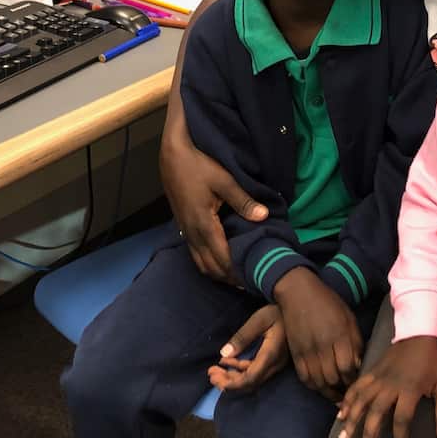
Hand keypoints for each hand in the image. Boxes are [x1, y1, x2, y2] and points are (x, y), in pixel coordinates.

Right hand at [159, 132, 265, 282]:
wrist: (172, 156)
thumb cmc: (199, 165)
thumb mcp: (224, 180)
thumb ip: (243, 201)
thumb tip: (264, 216)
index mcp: (204, 224)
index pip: (222, 258)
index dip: (237, 271)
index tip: (253, 278)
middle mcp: (192, 232)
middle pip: (210, 266)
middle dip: (228, 277)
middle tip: (248, 282)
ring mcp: (185, 230)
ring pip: (200, 262)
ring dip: (217, 272)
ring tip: (236, 276)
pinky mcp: (183, 226)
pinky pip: (195, 253)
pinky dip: (208, 262)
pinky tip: (220, 260)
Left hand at [208, 305, 288, 392]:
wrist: (294, 310)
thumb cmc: (276, 312)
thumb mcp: (258, 320)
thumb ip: (242, 337)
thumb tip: (224, 355)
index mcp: (271, 355)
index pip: (251, 378)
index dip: (233, 383)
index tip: (216, 379)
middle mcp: (275, 364)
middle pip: (251, 383)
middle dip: (229, 382)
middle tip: (210, 375)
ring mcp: (276, 365)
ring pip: (252, 379)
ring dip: (232, 377)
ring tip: (215, 370)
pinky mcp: (273, 362)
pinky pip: (255, 372)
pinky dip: (239, 371)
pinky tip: (227, 362)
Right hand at [273, 268, 362, 399]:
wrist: (298, 293)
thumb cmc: (328, 303)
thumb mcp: (349, 318)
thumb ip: (356, 342)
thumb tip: (359, 365)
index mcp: (338, 335)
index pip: (347, 367)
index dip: (353, 379)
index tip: (357, 381)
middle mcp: (322, 345)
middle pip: (333, 378)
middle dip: (343, 388)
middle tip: (349, 392)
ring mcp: (307, 351)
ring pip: (318, 382)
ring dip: (329, 392)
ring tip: (337, 395)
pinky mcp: (295, 353)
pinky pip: (304, 377)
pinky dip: (314, 386)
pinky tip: (321, 387)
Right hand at [336, 335, 436, 437]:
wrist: (422, 330)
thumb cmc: (434, 359)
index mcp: (410, 389)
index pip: (401, 420)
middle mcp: (391, 384)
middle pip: (375, 412)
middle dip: (368, 434)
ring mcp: (379, 376)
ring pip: (361, 399)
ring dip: (351, 418)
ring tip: (344, 437)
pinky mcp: (372, 369)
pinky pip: (357, 385)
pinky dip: (348, 399)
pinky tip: (340, 412)